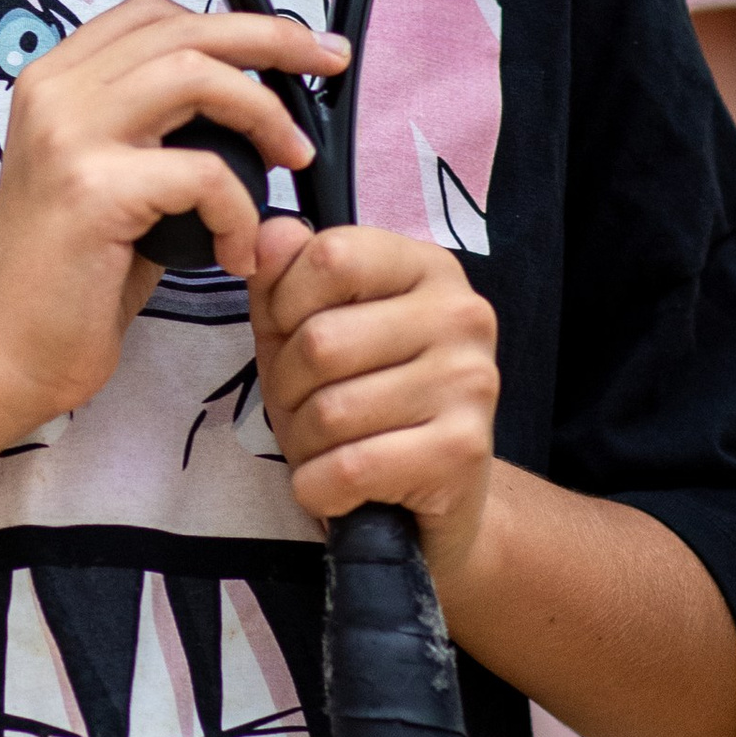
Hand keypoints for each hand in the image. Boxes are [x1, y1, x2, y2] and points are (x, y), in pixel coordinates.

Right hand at [0, 0, 341, 439]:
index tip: (294, 48)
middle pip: (185, 29)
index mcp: (55, 81)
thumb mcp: (110, 182)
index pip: (154, 13)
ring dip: (266, 114)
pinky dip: (241, 210)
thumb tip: (246, 110)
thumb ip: (157, 133)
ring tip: (292, 160)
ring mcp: (68, 136)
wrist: (0, 353)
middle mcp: (55, 93)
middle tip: (327, 66)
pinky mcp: (92, 190)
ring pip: (198, 77)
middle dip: (274, 40)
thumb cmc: (66, 280)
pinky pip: (205, 172)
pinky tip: (237, 251)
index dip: (235, 21)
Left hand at [248, 216, 500, 562]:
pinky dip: (318, 488)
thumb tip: (266, 233)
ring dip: (303, 445)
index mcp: (427, 268)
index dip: (284, 305)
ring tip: (326, 450)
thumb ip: (284, 282)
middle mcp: (461, 314)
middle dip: (287, 389)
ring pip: (330, 411)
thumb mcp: (311, 332)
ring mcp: (470, 381)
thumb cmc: (367, 404)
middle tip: (305, 411)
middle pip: (321, 341)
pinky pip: (348, 468)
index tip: (292, 337)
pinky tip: (336, 488)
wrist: (438, 502)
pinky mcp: (463, 450)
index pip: (331, 256)